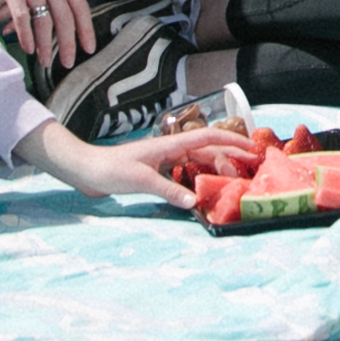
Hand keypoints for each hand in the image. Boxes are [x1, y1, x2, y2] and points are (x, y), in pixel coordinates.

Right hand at [0, 0, 96, 72]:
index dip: (86, 30)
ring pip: (43, 21)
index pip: (80, 6)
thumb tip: (71, 20)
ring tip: (46, 60)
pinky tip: (28, 49)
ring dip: (44, 45)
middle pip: (64, 18)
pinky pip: (22, 18)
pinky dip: (26, 37)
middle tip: (68, 62)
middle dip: (67, 44)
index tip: (89, 48)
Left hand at [30, 117, 236, 204]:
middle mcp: (170, 150)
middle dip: (230, 157)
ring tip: (232, 180)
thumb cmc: (111, 169)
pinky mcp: (157, 172)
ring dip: (216, 168)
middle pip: (207, 150)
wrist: (87, 170)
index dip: (232, 141)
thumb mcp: (141, 180)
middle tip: (249, 171)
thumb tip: (194, 202)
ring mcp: (164, 161)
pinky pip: (185, 173)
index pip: (208, 138)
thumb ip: (169, 190)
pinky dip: (199, 179)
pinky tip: (205, 189)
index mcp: (170, 145)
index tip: (252, 148)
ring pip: (198, 161)